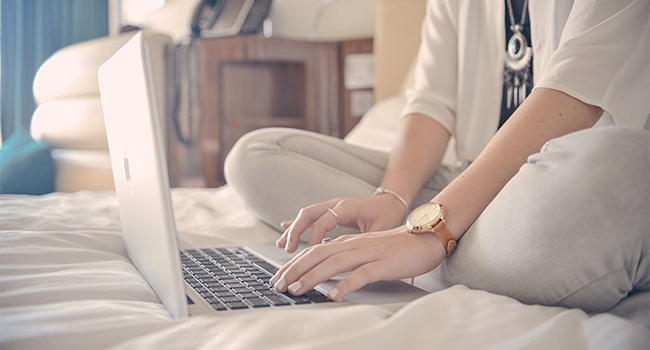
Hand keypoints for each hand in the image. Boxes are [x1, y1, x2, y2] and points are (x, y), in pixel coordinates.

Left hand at [270, 226, 445, 299]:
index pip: (313, 251)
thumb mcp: (366, 250)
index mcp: (348, 243)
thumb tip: (325, 273)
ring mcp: (368, 253)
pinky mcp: (383, 264)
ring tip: (296, 290)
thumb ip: (346, 258)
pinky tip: (333, 295)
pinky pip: (361, 274)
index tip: (278, 278)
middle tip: (277, 285)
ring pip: (333, 264)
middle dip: (294, 270)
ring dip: (312, 277)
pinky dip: (345, 285)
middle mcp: (354, 246)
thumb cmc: (396, 248)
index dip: (293, 264)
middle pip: (317, 255)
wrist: (426, 237)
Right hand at [277, 195, 407, 252]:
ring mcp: (331, 206)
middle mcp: (336, 204)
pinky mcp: (330, 211)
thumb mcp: (380, 229)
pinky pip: (310, 217)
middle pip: (308, 214)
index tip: (310, 254)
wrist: (392, 201)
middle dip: (295, 232)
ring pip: (306, 215)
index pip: (324, 221)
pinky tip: (285, 230)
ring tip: (282, 246)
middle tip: (288, 250)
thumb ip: (365, 240)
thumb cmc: (388, 215)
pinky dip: (297, 224)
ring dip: (293, 230)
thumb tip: (352, 258)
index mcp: (347, 207)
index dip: (315, 238)